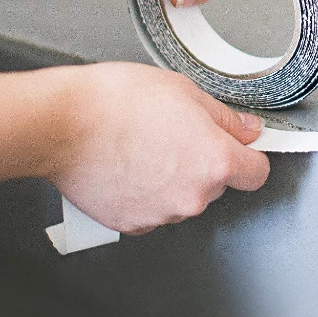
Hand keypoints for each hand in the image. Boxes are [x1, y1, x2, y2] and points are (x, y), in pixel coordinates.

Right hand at [48, 62, 269, 233]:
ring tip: (145, 147)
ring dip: (174, 179)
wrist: (61, 124)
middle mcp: (194, 196)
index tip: (241, 149)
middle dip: (204, 163)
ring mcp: (163, 214)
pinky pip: (154, 210)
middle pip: (217, 184)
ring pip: (184, 198)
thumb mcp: (185, 92)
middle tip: (176, 135)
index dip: (250, 157)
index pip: (256, 173)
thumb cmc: (117, 102)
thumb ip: (224, 118)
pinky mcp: (133, 224)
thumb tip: (247, 130)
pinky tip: (130, 166)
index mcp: (215, 162)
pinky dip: (147, 193)